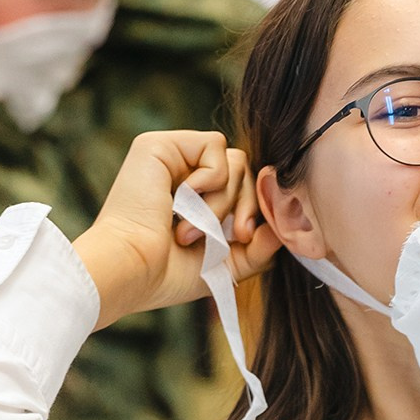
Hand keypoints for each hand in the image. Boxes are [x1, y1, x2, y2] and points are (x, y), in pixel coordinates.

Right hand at [73, 130, 279, 329]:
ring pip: (235, 159)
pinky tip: (184, 202)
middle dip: (246, 206)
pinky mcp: (160, 145)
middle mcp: (183, 174)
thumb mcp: (227, 264)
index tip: (246, 238)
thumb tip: (285, 225)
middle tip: (232, 236)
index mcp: (196, 200)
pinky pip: (215, 146)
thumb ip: (259, 247)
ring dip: (223, 201)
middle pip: (245, 171)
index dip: (254, 210)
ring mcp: (172, 158)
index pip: (244, 188)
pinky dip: (212, 179)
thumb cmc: (168, 274)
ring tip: (191, 230)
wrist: (134, 271)